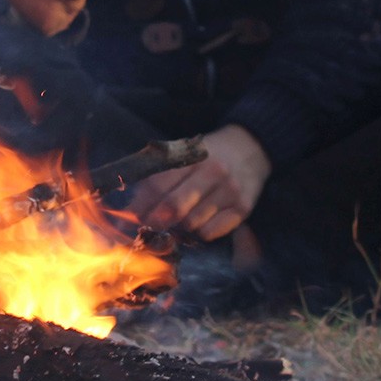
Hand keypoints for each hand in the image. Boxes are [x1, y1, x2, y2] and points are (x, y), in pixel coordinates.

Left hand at [127, 124, 271, 240]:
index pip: (158, 185)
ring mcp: (229, 190)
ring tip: (177, 222)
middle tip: (148, 228)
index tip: (130, 218)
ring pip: (192, 223)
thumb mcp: (185, 154)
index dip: (140, 205)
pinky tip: (199, 223)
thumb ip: (160, 175)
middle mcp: (212, 172)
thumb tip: (132, 206)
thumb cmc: (209, 154)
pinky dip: (199, 232)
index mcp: (192, 157)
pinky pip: (211, 232)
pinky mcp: (242, 207)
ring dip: (179, 228)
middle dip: (155, 222)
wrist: (251, 147)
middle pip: (174, 206)